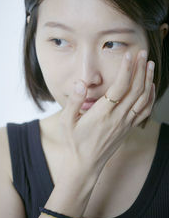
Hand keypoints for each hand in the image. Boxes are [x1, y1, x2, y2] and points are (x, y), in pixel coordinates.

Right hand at [59, 50, 154, 175]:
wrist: (85, 165)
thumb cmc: (74, 142)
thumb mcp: (66, 122)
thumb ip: (74, 101)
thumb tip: (81, 83)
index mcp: (102, 113)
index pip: (119, 87)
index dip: (126, 69)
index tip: (129, 55)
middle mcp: (118, 117)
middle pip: (135, 89)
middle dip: (140, 69)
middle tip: (142, 53)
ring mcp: (125, 123)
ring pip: (143, 99)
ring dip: (148, 80)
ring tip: (150, 65)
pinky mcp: (128, 128)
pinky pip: (144, 111)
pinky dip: (150, 98)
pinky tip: (151, 87)